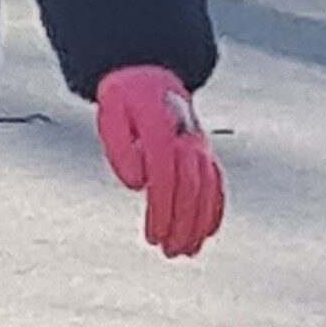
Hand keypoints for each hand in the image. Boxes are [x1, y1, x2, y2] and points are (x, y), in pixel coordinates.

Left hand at [96, 65, 225, 259]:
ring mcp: (198, 145)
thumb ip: (120, 148)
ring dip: (197, 223)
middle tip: (169, 251)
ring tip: (186, 250)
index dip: (161, 210)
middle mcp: (186, 137)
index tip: (153, 236)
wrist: (148, 75)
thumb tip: (137, 185)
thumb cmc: (125, 98)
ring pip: (205, 189)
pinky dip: (214, 208)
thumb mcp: (110, 114)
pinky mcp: (203, 151)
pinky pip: (215, 182)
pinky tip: (207, 232)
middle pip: (189, 187)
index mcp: (162, 128)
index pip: (164, 177)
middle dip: (181, 223)